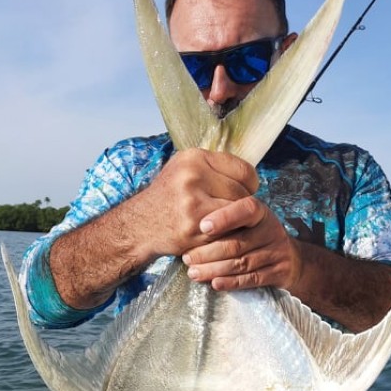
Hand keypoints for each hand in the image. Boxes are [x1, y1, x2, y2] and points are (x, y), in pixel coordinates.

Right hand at [137, 149, 257, 259]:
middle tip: (233, 212)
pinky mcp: (194, 226)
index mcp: (194, 157)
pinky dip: (226, 233)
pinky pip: (226, 230)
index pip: (243, 170)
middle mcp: (193, 175)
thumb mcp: (184, 169)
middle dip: (241, 205)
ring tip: (226, 222)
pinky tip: (217, 233)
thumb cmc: (168, 197)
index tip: (244, 192)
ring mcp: (193, 201)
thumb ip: (213, 167)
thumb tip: (249, 175)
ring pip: (235, 212)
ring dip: (235, 220)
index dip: (249, 184)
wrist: (140, 225)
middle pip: (241, 192)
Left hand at [181, 196, 301, 291]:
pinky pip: (251, 279)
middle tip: (187, 258)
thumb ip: (224, 220)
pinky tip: (214, 283)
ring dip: (214, 270)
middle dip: (208, 252)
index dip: (224, 218)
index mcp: (261, 212)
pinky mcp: (279, 272)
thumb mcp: (246, 221)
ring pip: (241, 263)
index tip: (202, 226)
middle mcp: (271, 230)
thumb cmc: (255, 236)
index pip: (245, 210)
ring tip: (194, 273)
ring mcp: (277, 252)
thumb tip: (188, 226)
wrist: (290, 259)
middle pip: (237, 243)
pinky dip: (231, 282)